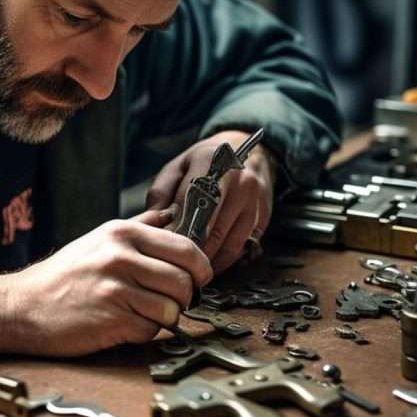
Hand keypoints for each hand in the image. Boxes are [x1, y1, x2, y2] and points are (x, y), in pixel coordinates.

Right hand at [0, 208, 212, 356]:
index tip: (198, 279)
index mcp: (122, 233)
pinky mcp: (112, 319)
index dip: (200, 268)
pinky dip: (144, 332)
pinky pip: (151, 330)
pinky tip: (125, 324)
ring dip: (165, 317)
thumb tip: (172, 214)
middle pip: (185, 280)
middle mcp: (121, 256)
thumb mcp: (99, 238)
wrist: (21, 305)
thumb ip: (139, 227)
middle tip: (173, 301)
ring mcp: (116, 288)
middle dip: (185, 297)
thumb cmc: (63, 275)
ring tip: (145, 313)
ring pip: (173, 308)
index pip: (186, 248)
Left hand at [145, 130, 275, 273]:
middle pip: (212, 228)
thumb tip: (152, 223)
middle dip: (191, 249)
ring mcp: (254, 199)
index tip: (162, 245)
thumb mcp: (177, 167)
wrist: (244, 148)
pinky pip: (243, 247)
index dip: (175, 228)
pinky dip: (225, 260)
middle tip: (173, 264)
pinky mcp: (264, 216)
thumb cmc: (203, 162)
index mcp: (212, 163)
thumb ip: (161, 193)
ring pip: (229, 243)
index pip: (191, 204)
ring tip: (189, 268)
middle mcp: (238, 180)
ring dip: (208, 260)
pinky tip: (209, 263)